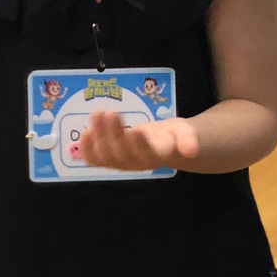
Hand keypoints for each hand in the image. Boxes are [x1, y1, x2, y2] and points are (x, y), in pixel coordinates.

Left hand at [79, 112, 199, 172]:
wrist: (161, 144)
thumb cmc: (171, 136)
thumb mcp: (184, 133)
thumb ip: (187, 139)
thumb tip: (191, 149)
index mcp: (157, 156)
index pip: (148, 154)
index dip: (141, 145)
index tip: (137, 130)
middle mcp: (137, 163)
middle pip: (123, 154)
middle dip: (114, 134)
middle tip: (110, 113)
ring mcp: (121, 162)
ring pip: (107, 156)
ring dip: (99, 136)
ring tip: (97, 114)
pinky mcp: (108, 159)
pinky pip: (95, 159)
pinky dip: (87, 148)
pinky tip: (85, 133)